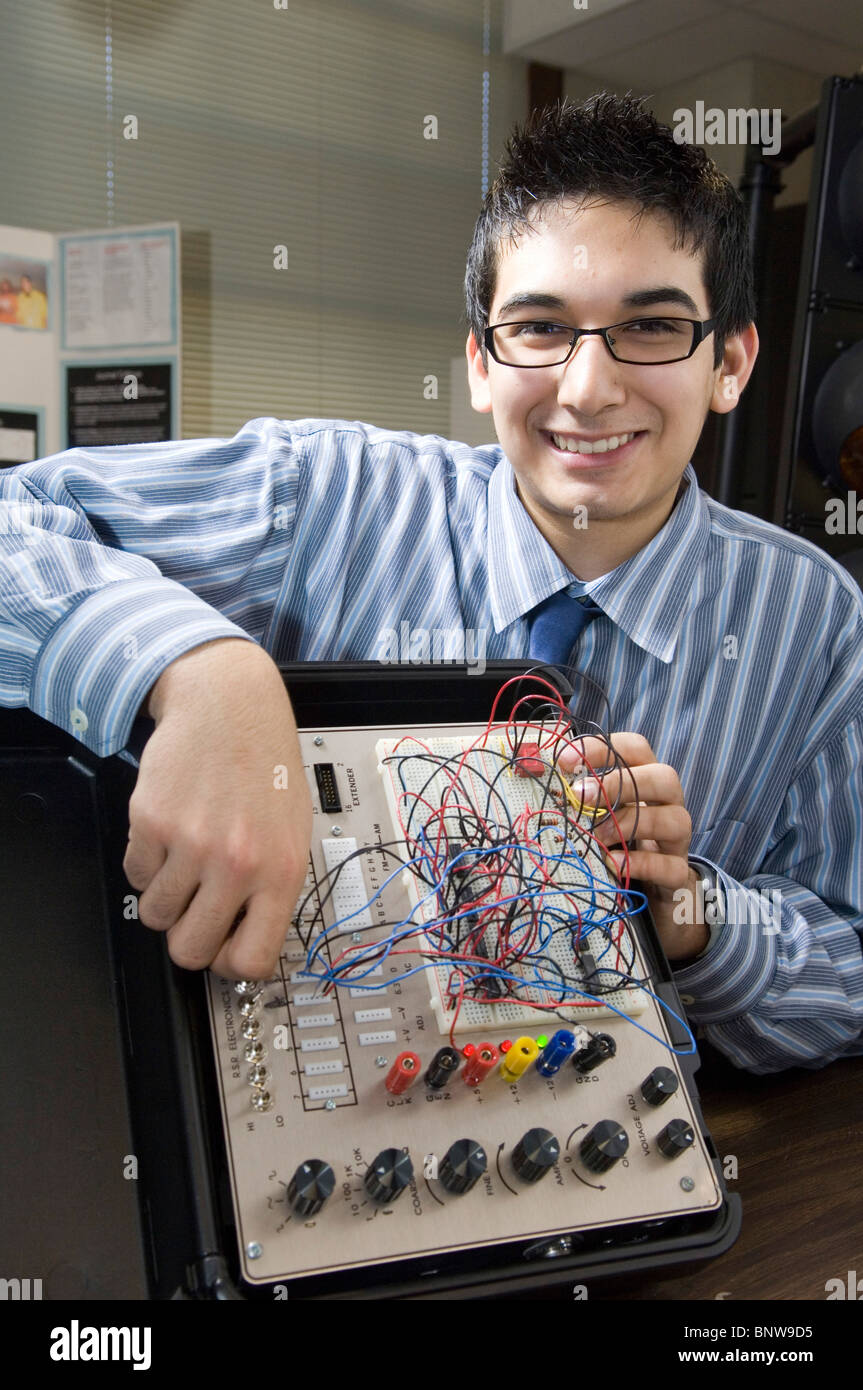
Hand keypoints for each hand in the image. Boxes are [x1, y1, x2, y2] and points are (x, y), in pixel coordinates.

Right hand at [123, 639, 312, 978]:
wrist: (229, 705)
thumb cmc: (266, 767)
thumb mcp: (293, 833)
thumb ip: (272, 890)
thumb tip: (245, 944)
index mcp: (281, 873)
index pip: (250, 962)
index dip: (230, 962)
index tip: (224, 948)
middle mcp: (237, 864)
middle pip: (189, 952)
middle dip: (188, 938)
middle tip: (196, 909)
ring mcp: (190, 844)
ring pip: (156, 916)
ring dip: (167, 896)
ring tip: (186, 859)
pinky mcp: (150, 822)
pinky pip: (136, 875)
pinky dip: (148, 862)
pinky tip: (171, 831)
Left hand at [557, 732, 708, 961]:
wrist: (654, 888)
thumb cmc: (619, 838)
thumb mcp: (600, 812)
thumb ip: (582, 795)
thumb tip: (541, 777)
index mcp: (647, 778)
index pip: (636, 748)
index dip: (603, 749)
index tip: (565, 761)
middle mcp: (668, 803)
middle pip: (664, 777)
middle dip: (620, 783)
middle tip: (580, 795)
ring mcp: (678, 838)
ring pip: (675, 820)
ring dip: (630, 824)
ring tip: (596, 835)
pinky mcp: (679, 872)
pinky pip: (670, 865)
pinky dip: (641, 864)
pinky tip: (613, 864)